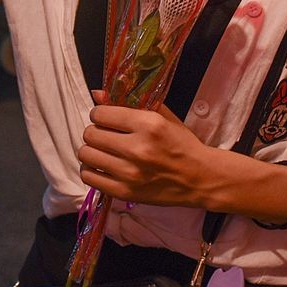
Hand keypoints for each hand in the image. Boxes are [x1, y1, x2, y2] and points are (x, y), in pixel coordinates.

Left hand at [78, 97, 215, 207]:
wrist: (200, 179)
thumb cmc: (182, 145)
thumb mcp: (164, 118)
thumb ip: (131, 103)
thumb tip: (97, 94)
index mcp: (148, 125)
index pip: (100, 114)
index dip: (100, 114)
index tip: (106, 118)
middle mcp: (137, 149)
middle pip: (90, 134)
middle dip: (95, 131)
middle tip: (106, 136)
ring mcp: (129, 173)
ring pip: (86, 155)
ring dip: (91, 150)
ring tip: (103, 151)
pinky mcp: (124, 192)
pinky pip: (88, 177)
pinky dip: (91, 170)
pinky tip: (103, 167)